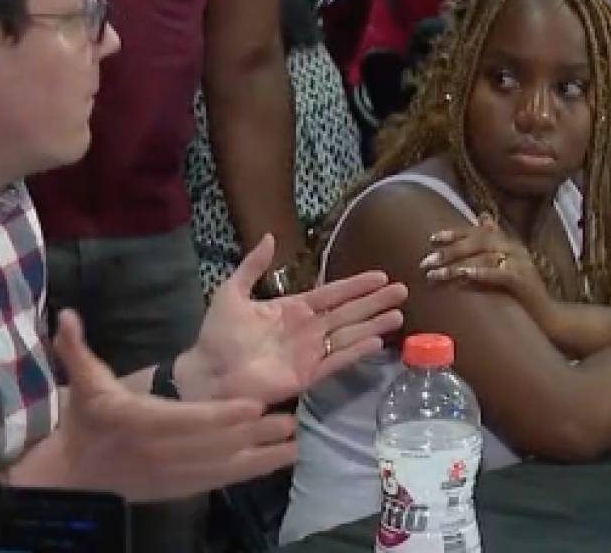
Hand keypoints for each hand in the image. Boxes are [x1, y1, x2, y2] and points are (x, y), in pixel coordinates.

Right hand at [51, 308, 297, 501]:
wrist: (75, 475)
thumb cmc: (86, 423)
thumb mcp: (81, 384)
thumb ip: (75, 349)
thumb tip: (66, 314)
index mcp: (141, 422)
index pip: (187, 420)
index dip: (221, 415)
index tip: (253, 405)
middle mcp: (161, 452)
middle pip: (214, 444)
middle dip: (253, 434)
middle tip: (290, 420)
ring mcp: (173, 475)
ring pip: (224, 466)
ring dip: (261, 455)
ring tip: (296, 441)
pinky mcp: (182, 489)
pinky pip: (222, 481)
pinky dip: (252, 473)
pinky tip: (279, 463)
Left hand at [181, 235, 406, 404]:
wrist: (207, 373)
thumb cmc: (218, 336)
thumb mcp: (232, 292)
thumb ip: (252, 267)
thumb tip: (269, 236)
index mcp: (291, 309)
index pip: (331, 294)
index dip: (356, 285)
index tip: (381, 276)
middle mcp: (306, 330)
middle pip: (348, 313)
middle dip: (375, 302)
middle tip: (403, 291)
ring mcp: (308, 353)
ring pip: (348, 335)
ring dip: (373, 326)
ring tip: (398, 316)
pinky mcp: (306, 376)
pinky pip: (335, 361)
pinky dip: (355, 353)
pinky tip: (376, 343)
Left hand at [422, 214, 551, 313]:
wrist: (550, 319)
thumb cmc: (522, 295)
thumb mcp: (506, 265)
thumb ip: (492, 245)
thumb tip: (482, 216)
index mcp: (508, 243)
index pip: (478, 231)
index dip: (455, 233)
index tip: (432, 239)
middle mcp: (514, 248)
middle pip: (478, 241)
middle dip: (450, 250)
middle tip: (426, 262)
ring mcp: (520, 263)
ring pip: (484, 257)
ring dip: (457, 265)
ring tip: (435, 274)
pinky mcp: (523, 280)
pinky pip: (499, 273)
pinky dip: (481, 273)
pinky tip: (463, 276)